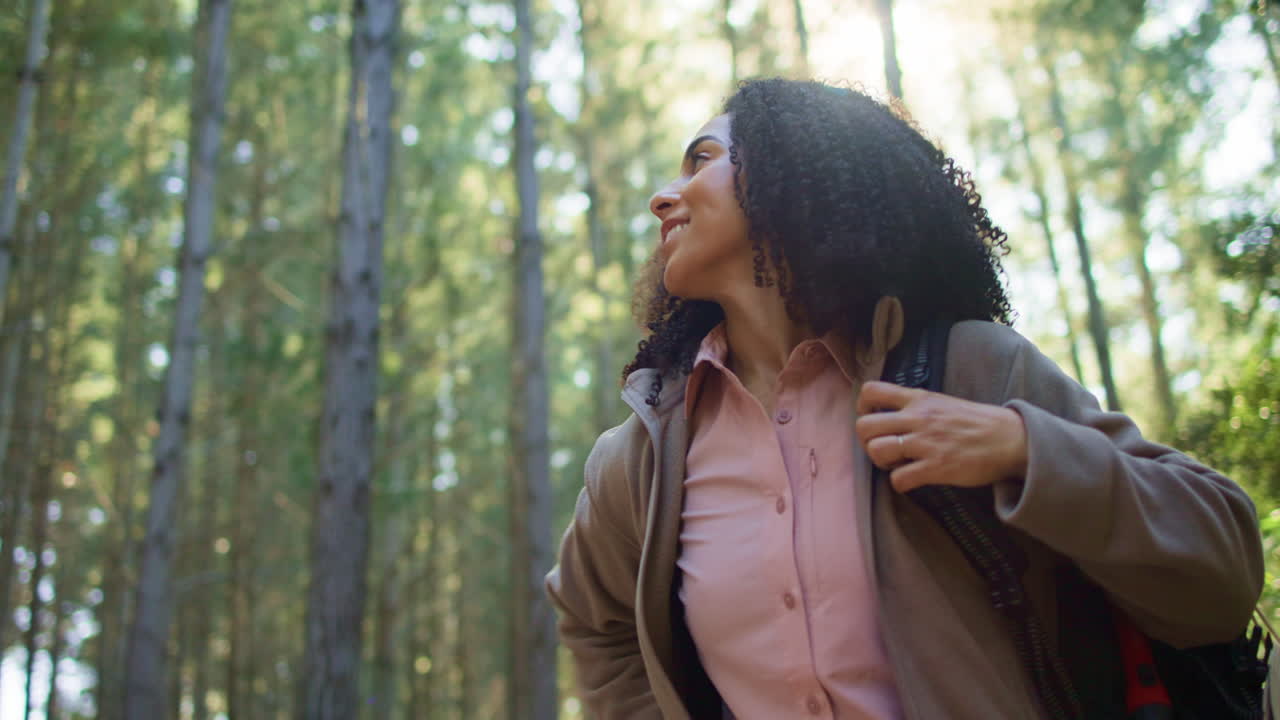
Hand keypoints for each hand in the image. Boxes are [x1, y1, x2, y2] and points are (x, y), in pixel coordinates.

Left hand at [854, 381, 1028, 492]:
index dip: (863, 408)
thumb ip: (916, 406)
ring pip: (876, 450)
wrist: (1011, 440)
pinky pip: (898, 479)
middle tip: (882, 449)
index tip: (872, 419)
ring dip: (881, 462)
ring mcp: (926, 443)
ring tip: (897, 465)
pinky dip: (899, 484)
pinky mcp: (936, 467)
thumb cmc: (978, 422)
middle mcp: (918, 418)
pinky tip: (911, 480)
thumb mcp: (943, 402)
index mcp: (919, 399)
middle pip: (864, 426)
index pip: (872, 391)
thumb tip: (891, 418)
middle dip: (866, 441)